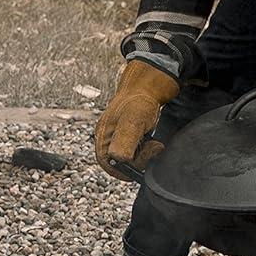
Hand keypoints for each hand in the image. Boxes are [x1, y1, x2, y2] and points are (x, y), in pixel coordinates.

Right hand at [94, 60, 180, 179]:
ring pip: (130, 161)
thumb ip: (124, 143)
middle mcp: (107, 143)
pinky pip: (135, 154)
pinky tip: (150, 140)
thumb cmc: (138, 102)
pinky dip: (146, 150)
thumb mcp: (132, 122)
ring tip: (152, 141)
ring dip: (145, 154)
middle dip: (140, 159)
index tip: (147, 154)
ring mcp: (116, 142)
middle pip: (122, 166)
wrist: (146, 89)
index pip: (112, 166)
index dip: (130, 166)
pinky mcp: (126, 141)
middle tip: (153, 145)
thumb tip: (118, 160)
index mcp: (102, 140)